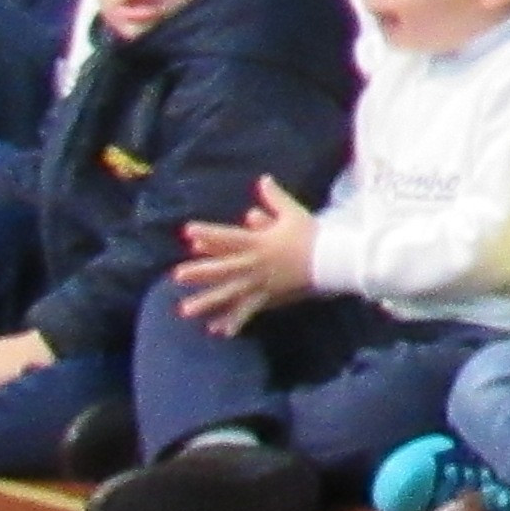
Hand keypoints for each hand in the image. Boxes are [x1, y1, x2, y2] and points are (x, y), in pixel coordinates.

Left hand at [171, 176, 321, 330]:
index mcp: (259, 243)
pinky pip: (248, 309)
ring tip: (184, 309)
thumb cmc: (312, 235)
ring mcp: (261, 283)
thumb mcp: (293, 213)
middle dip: (200, 272)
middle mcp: (255, 264)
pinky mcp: (269, 296)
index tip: (188, 231)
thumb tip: (263, 179)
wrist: (332, 261)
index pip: (228, 237)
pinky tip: (217, 330)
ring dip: (207, 302)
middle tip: (177, 275)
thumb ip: (275, 198)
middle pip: (223, 269)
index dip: (208, 233)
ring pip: (229, 293)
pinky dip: (233, 320)